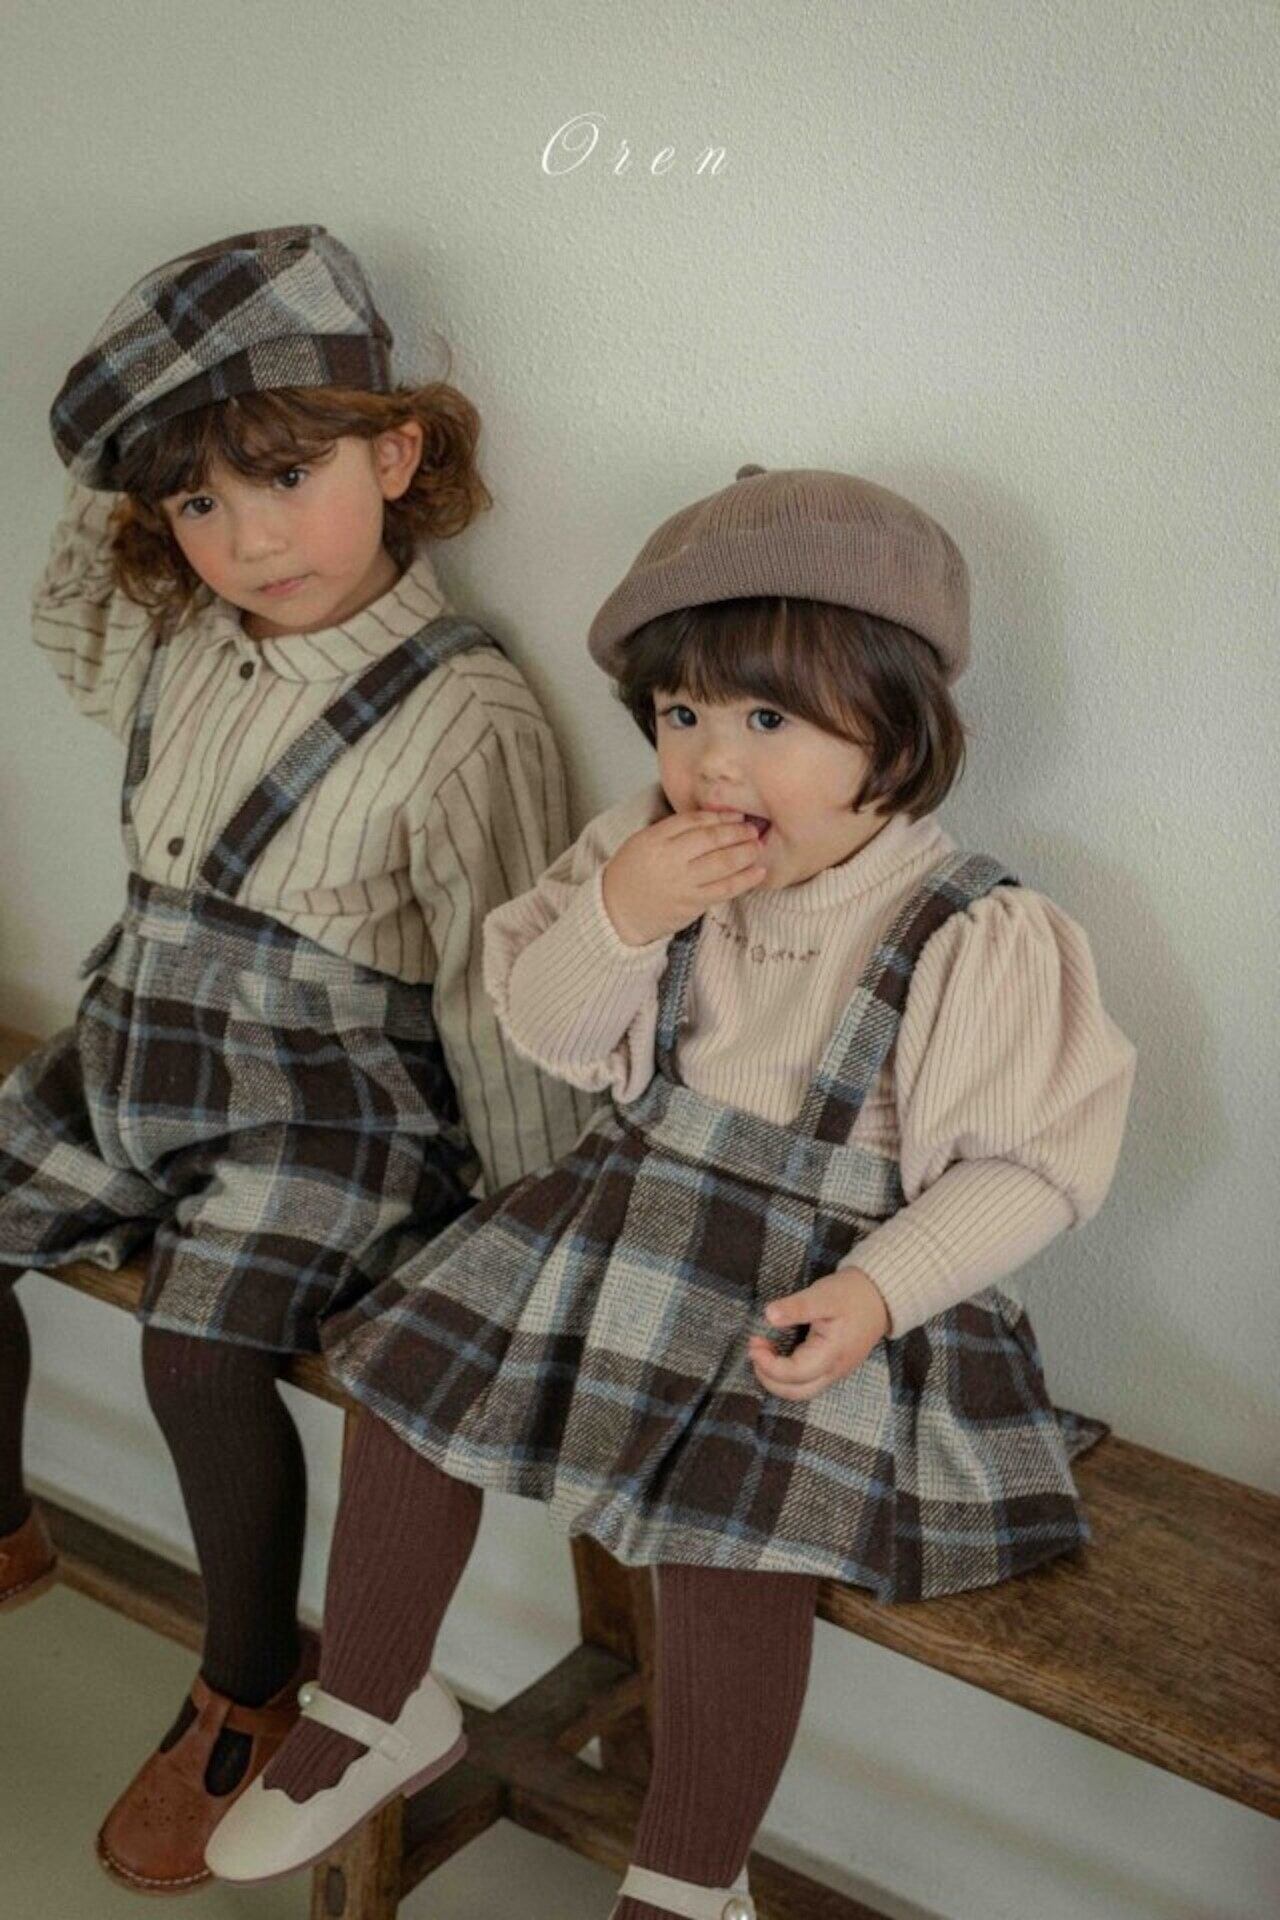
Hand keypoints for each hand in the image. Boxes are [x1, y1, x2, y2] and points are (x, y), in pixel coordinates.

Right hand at [601, 809, 766, 945]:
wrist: (617, 912)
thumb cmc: (632, 873)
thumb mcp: (644, 842)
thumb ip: (673, 830)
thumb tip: (714, 820)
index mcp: (654, 839)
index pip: (694, 821)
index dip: (719, 818)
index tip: (736, 816)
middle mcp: (669, 858)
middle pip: (711, 840)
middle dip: (737, 832)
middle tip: (753, 829)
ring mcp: (682, 883)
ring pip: (722, 863)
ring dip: (745, 853)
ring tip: (757, 846)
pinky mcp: (692, 904)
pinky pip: (725, 889)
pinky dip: (745, 880)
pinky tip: (758, 872)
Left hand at [748, 1268, 891, 1401]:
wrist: (879, 1296)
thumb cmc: (851, 1294)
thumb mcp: (823, 1295)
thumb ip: (796, 1307)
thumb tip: (769, 1315)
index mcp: (832, 1354)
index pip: (794, 1374)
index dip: (769, 1365)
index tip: (754, 1344)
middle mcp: (835, 1369)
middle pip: (796, 1392)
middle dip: (769, 1377)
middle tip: (755, 1350)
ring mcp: (836, 1371)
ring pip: (802, 1390)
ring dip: (777, 1377)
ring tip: (763, 1350)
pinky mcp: (834, 1366)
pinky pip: (807, 1381)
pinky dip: (787, 1374)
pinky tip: (778, 1352)